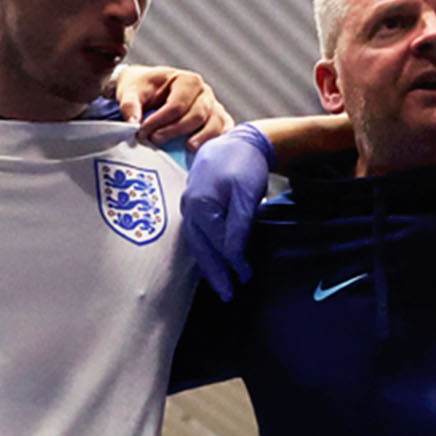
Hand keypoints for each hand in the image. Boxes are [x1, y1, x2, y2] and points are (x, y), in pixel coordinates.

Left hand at [115, 65, 231, 146]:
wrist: (150, 89)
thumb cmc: (143, 89)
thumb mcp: (131, 92)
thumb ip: (130, 106)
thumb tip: (134, 124)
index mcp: (186, 80)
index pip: (177, 104)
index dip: (160, 121)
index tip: (142, 132)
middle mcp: (204, 92)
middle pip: (197, 115)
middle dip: (176, 130)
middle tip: (154, 140)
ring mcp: (214, 107)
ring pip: (214, 124)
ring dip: (202, 138)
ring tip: (188, 147)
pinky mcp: (218, 121)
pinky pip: (224, 131)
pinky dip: (218, 140)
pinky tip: (206, 150)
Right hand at [180, 126, 272, 299]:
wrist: (239, 141)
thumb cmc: (244, 164)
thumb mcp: (246, 194)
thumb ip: (239, 225)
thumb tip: (233, 256)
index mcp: (201, 205)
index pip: (217, 243)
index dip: (232, 263)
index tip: (245, 278)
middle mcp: (189, 208)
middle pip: (200, 248)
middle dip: (213, 273)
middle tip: (227, 295)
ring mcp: (189, 205)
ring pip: (196, 242)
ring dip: (208, 264)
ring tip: (220, 283)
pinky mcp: (194, 204)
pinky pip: (197, 232)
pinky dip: (205, 249)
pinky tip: (212, 259)